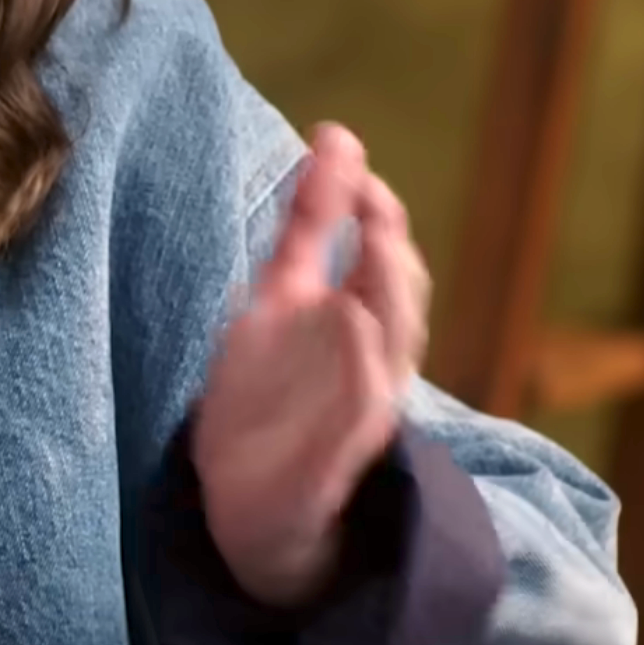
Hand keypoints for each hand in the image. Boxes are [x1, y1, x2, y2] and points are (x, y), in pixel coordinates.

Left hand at [191, 124, 430, 606]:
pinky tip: (351, 325)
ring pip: (387, 358)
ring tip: (376, 248)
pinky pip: (354, 423)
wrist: (247, 508)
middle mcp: (364, 366)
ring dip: (385, 304)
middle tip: (372, 199)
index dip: (370, 207)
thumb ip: (309, 226)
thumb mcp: (279, 296)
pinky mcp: (327, 465)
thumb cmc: (271, 392)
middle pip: (396, 305)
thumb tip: (334, 137)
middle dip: (389, 254)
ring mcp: (352, 417)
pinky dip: (359, 378)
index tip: (341, 146)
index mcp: (351, 324)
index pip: (378, 259)